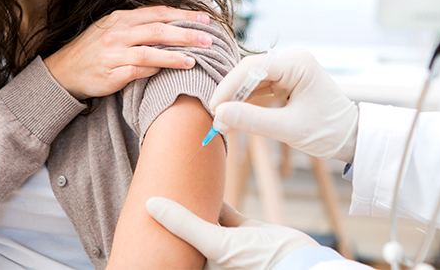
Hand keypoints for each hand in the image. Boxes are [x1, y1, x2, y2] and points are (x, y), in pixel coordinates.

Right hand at [44, 6, 213, 98]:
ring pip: (149, 51)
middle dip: (186, 34)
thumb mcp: (113, 29)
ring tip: (194, 59)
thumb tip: (172, 25)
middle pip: (158, 30)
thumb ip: (139, 25)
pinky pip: (136, 71)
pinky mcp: (110, 74)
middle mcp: (118, 33)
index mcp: (121, 19)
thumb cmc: (94, 50)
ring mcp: (113, 53)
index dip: (183, 15)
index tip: (205, 19)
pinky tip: (169, 73)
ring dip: (174, 55)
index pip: (158, 13)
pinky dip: (154, 71)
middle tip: (208, 39)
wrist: (64, 71)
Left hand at [146, 197, 319, 269]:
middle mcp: (210, 256)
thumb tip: (150, 204)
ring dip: (193, 201)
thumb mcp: (215, 244)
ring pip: (202, 218)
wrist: (300, 262)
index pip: (170, 247)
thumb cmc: (258, 262)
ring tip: (175, 179)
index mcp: (199, 265)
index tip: (139, 204)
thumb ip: (184, 224)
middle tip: (154, 187)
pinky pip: (223, 211)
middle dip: (172, 212)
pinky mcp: (243, 229)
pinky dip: (215, 197)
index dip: (155, 228)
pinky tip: (206, 181)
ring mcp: (227, 242)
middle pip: (184, 231)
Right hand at [209, 49, 358, 161]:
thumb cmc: (328, 132)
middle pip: (249, 72)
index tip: (215, 109)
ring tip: (223, 122)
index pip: (253, 67)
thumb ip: (253, 120)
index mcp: (298, 63)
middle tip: (216, 118)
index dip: (229, 87)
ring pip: (252, 80)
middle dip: (231, 95)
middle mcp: (293, 60)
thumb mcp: (288, 129)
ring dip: (237, 100)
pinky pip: (260, 88)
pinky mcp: (287, 82)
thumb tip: (220, 114)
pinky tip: (236, 117)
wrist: (351, 138)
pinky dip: (247, 103)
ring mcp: (289, 70)